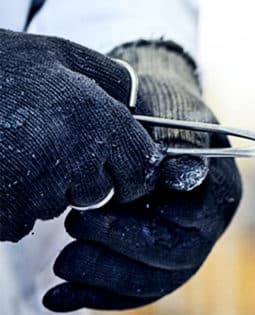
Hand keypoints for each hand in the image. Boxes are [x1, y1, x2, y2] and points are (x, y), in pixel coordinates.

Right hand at [0, 30, 162, 241]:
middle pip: (99, 192)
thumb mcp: (58, 54)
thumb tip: (138, 106)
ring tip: (14, 149)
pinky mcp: (8, 214)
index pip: (142, 171)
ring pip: (59, 205)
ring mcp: (38, 191)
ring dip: (44, 187)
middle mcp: (74, 158)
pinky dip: (13, 202)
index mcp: (96, 120)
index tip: (115, 163)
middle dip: (82, 176)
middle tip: (48, 145)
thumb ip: (109, 80)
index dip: (131, 170)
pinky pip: (23, 220)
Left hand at [42, 41, 241, 311]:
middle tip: (77, 224)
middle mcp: (208, 227)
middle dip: (123, 245)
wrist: (144, 115)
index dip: (155, 217)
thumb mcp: (167, 105)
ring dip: (105, 277)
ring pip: (155, 282)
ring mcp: (184, 251)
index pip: (198, 217)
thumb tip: (189, 173)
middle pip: (177, 256)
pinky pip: (132, 295)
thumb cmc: (153, 104)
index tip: (113, 201)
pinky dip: (93, 297)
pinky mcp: (155, 269)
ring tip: (62, 261)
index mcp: (220, 188)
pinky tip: (56, 297)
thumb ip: (180, 136)